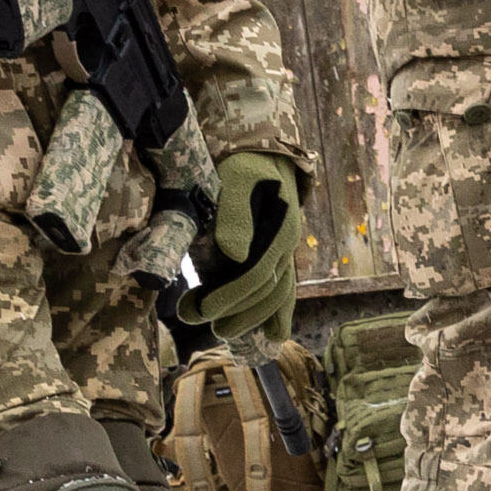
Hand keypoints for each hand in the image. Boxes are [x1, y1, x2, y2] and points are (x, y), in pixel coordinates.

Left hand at [187, 149, 309, 339]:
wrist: (262, 154)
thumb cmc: (245, 165)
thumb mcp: (236, 178)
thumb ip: (235, 213)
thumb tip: (234, 254)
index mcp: (280, 230)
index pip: (257, 274)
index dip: (230, 296)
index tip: (202, 310)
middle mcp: (288, 246)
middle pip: (268, 291)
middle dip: (236, 312)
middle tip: (203, 323)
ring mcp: (285, 253)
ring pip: (277, 296)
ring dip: (251, 318)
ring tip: (222, 332)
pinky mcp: (277, 257)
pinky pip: (284, 291)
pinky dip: (279, 316)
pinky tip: (272, 337)